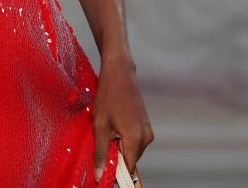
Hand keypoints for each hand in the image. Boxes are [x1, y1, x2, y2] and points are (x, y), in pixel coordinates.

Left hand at [93, 53, 153, 183]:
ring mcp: (147, 130)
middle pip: (130, 159)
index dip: (116, 171)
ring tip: (107, 126)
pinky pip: (134, 139)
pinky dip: (123, 137)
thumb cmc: (108, 95)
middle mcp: (146, 137)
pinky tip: (114, 123)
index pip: (129, 168)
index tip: (103, 169)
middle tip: (102, 138)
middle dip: (115, 155)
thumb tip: (100, 175)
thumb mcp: (100, 125)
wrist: (120, 72)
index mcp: (136, 139)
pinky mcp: (145, 124)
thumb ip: (100, 152)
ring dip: (118, 145)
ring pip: (131, 149)